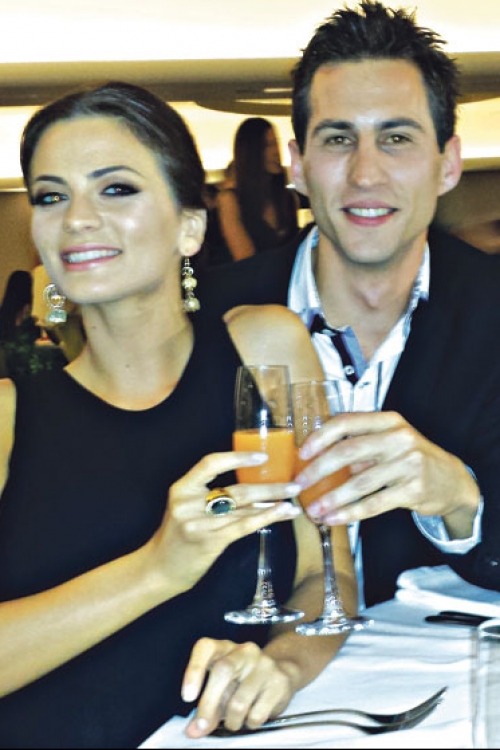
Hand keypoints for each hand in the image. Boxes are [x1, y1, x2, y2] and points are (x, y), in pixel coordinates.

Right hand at [149, 450, 300, 595]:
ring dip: (274, 504)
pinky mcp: (209, 541)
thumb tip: (255, 486)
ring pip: (244, 508)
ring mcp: (198, 523)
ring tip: (294, 500)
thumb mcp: (186, 508)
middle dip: (269, 487)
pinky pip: (244, 526)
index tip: (263, 457)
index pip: (211, 463)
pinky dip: (266, 517)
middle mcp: (189, 502)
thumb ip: (211, 496)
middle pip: (237, 489)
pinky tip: (282, 514)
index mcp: (182, 488)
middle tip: (294, 483)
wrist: (159, 570)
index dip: (237, 458)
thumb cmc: (178, 536)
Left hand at [182, 638, 295, 736]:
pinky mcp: (279, 681)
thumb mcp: (223, 687)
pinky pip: (257, 713)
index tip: (187, 697)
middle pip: (223, 671)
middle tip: (202, 725)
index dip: (194, 670)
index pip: (206, 647)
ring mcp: (264, 664)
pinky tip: (251, 716)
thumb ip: (208, 706)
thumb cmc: (244, 679)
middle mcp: (244, 651)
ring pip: (239, 701)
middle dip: (209, 704)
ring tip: (234, 720)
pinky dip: (249, 723)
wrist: (281, 672)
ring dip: (232, 720)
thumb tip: (194, 730)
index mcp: (225, 648)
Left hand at [294, 410, 479, 537]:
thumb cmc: (411, 458)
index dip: (320, 437)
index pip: (346, 422)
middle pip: (348, 451)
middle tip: (300, 484)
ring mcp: (408, 463)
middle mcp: (398, 438)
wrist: (452, 481)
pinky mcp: (413, 489)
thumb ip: (360, 444)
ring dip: (331, 498)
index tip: (302, 453)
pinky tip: (334, 518)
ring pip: (359, 483)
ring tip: (313, 510)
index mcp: (388, 421)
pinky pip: (373, 504)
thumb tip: (317, 457)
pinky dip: (350, 513)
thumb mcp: (390, 440)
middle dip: (318, 470)